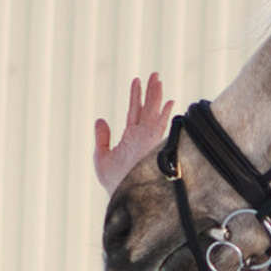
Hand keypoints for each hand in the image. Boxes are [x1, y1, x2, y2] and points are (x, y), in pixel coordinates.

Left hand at [92, 71, 174, 191]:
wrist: (125, 195)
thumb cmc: (114, 183)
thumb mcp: (101, 158)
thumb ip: (102, 138)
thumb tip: (100, 120)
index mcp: (131, 138)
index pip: (134, 112)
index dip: (136, 96)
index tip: (137, 81)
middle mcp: (142, 137)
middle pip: (147, 108)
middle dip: (150, 91)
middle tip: (154, 74)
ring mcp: (148, 140)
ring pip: (153, 112)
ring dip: (156, 96)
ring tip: (157, 79)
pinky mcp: (152, 144)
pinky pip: (159, 124)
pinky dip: (163, 113)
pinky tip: (169, 102)